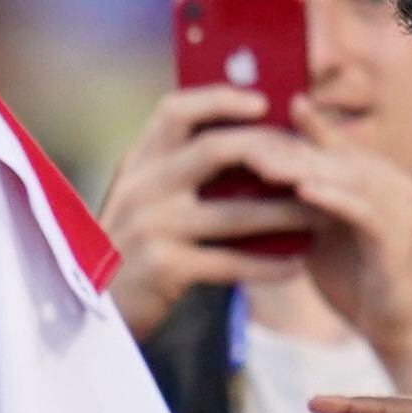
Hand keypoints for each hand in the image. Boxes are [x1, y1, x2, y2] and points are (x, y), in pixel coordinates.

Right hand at [99, 86, 329, 335]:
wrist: (89, 312)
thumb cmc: (130, 251)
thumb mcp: (141, 201)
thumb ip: (176, 173)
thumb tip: (252, 147)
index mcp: (138, 163)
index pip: (176, 111)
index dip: (221, 100)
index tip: (263, 103)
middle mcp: (142, 187)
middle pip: (217, 150)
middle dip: (273, 155)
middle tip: (314, 166)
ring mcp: (151, 227)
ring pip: (235, 212)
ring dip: (286, 214)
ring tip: (323, 218)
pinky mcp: (164, 267)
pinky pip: (231, 262)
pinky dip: (268, 264)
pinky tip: (297, 266)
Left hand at [219, 103, 411, 386]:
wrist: (387, 325)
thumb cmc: (349, 274)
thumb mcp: (314, 228)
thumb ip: (293, 197)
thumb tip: (245, 172)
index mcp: (370, 173)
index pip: (326, 142)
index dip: (288, 128)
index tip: (246, 118)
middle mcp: (389, 180)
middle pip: (332, 153)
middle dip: (285, 146)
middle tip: (241, 140)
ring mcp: (399, 206)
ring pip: (346, 175)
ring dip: (302, 168)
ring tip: (261, 162)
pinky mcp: (399, 236)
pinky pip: (363, 210)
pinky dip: (333, 198)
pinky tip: (302, 191)